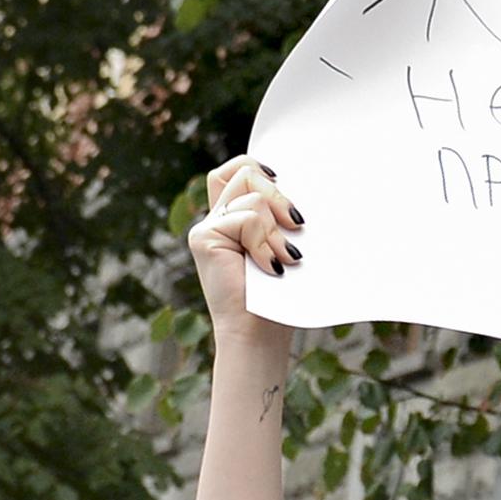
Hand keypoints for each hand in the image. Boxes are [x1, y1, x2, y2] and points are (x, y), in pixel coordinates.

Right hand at [187, 158, 300, 339]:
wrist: (258, 334)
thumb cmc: (279, 298)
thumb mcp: (285, 246)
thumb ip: (280, 216)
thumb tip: (297, 187)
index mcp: (234, 219)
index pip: (237, 170)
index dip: (258, 165)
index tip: (282, 180)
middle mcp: (217, 220)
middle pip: (244, 170)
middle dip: (278, 193)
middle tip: (296, 224)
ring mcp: (207, 228)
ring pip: (251, 193)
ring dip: (276, 226)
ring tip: (286, 258)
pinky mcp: (203, 238)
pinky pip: (246, 217)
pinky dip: (264, 241)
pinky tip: (270, 266)